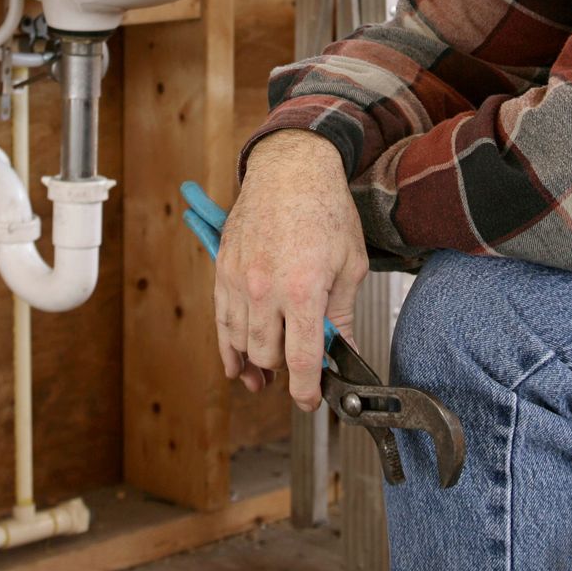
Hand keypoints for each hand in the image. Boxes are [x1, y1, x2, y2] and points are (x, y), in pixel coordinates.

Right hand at [217, 131, 368, 410]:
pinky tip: (234, 361)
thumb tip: (343, 351)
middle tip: (296, 378)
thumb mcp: (350, 264)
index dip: (306, 391)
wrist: (290, 168)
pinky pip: (221, 320)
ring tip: (260, 381)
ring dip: (252, 366)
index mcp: (304, 290)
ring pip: (240, 343)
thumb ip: (342, 314)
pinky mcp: (223, 270)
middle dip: (283, 374)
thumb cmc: (325, 209)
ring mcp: (239, 281)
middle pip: (268, 355)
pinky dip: (227, 345)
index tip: (311, 401)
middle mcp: (266, 289)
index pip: (301, 360)